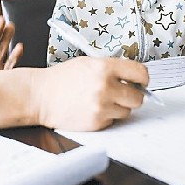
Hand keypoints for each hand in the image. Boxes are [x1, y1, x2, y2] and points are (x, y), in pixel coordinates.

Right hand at [31, 57, 148, 130]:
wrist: (41, 96)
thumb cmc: (62, 79)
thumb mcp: (88, 63)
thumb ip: (112, 68)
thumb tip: (135, 77)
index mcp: (104, 67)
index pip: (140, 73)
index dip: (143, 79)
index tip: (141, 81)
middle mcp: (105, 86)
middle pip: (138, 97)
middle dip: (133, 96)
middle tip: (123, 93)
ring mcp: (101, 106)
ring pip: (127, 111)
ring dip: (119, 107)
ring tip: (102, 100)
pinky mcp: (97, 122)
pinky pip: (113, 120)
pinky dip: (107, 116)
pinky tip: (92, 109)